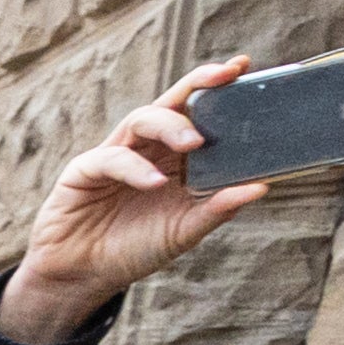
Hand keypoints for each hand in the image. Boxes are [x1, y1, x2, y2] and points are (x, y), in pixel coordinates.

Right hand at [0, 58, 269, 344]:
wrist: (82, 278)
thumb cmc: (134, 249)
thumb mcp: (184, 231)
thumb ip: (218, 208)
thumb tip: (260, 186)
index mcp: (174, 156)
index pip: (199, 111)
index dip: (219, 86)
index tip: (244, 66)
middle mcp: (147, 147)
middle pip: (173, 101)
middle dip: (199, 83)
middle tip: (226, 76)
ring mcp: (116, 154)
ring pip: (143, 119)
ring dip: (171, 125)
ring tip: (194, 143)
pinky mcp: (84, 170)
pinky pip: (112, 159)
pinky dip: (135, 168)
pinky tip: (153, 184)